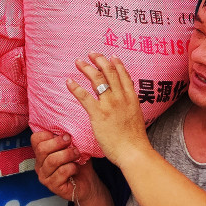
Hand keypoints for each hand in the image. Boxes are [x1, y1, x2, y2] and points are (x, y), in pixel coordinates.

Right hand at [31, 130, 100, 202]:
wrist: (87, 184)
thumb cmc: (78, 163)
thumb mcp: (72, 147)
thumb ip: (66, 138)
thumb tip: (66, 128)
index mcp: (42, 153)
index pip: (35, 139)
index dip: (48, 134)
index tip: (63, 134)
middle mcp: (40, 165)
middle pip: (41, 149)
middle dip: (58, 143)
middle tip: (70, 141)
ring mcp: (45, 177)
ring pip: (52, 160)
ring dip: (67, 154)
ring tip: (77, 154)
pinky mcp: (53, 186)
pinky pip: (61, 171)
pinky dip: (72, 167)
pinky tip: (76, 168)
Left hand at [67, 53, 152, 167]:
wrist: (134, 152)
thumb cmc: (135, 140)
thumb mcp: (137, 117)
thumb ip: (130, 106)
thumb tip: (126, 102)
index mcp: (131, 98)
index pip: (123, 75)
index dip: (117, 63)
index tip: (111, 56)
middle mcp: (121, 97)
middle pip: (109, 72)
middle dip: (99, 60)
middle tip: (91, 53)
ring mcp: (109, 104)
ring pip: (97, 80)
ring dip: (86, 68)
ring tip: (79, 62)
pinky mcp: (98, 114)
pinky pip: (84, 96)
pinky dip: (75, 87)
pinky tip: (69, 81)